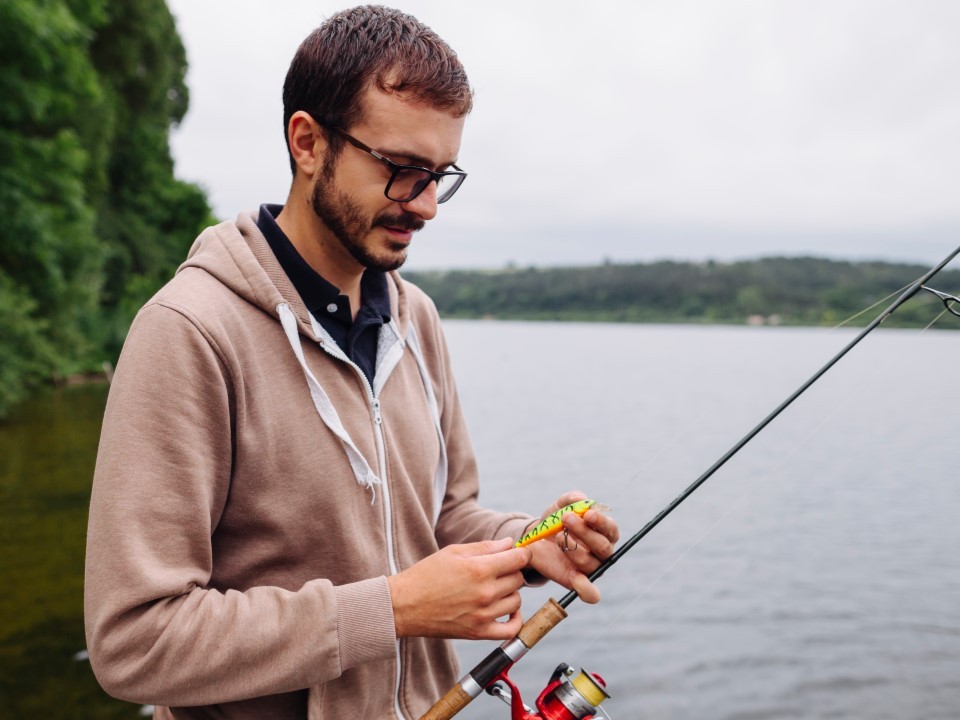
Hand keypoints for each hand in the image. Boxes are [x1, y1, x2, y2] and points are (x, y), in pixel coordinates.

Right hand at [387, 537, 531, 639]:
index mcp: (479, 569)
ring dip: (510, 593)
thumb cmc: (426, 575)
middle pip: (518, 579)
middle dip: (512, 571)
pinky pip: (511, 629)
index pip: (519, 559)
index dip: (521, 553)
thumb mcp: (453, 552)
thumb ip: (485, 548)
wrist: (404, 606)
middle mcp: (485, 593)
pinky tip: (507, 610)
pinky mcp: (478, 632)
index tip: (517, 554)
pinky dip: (515, 620)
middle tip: (497, 570)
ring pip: (516, 600)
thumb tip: (510, 543)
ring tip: (494, 588)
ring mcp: (483, 615)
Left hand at [526, 491, 619, 603]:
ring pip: (591, 564)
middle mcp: (601, 552)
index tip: (586, 513)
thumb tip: (581, 499)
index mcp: (603, 532)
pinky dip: (585, 589)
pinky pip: (591, 594)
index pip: (610, 529)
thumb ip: (571, 499)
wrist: (535, 539)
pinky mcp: (578, 583)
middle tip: (566, 519)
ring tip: (558, 537)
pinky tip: (574, 577)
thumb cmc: (554, 521)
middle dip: (584, 532)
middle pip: (603, 547)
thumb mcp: (559, 505)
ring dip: (574, 549)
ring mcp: (591, 568)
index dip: (601, 522)